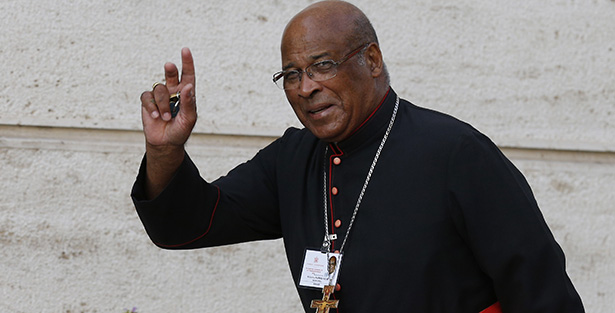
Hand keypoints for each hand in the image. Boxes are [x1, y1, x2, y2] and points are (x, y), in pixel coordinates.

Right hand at [139, 48, 197, 198]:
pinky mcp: (148, 101)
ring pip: (159, 88)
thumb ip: (189, 103)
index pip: (188, 74)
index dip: (187, 62)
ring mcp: (160, 95)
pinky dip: (152, 106)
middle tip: (169, 66)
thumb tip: (188, 86)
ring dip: (163, 104)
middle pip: (171, 74)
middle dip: (170, 70)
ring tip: (166, 118)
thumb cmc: (180, 130)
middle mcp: (173, 91)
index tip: (185, 50)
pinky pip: (147, 97)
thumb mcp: (189, 119)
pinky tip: (156, 116)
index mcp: (186, 93)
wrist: (165, 142)